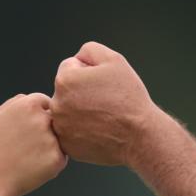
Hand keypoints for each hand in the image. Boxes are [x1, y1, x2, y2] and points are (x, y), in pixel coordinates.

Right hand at [0, 93, 67, 195]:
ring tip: (29, 155)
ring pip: (60, 138)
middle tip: (30, 143)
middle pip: (55, 119)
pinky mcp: (57, 158)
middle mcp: (43, 119)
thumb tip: (37, 100)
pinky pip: (61, 156)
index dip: (39, 114)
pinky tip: (34, 165)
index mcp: (29, 105)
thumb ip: (18, 102)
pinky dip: (51, 160)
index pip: (47, 102)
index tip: (31, 127)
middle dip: (47, 129)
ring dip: (50, 144)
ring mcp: (52, 139)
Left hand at [50, 41, 159, 166]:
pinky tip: (99, 130)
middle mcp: (56, 104)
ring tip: (103, 116)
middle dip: (81, 92)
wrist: (139, 135)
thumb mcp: (113, 59)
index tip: (103, 84)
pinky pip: (71, 131)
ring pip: (67, 111)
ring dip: (80, 111)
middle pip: (66, 90)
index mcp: (64, 80)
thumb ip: (89, 50)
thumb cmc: (128, 97)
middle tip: (104, 101)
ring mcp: (60, 127)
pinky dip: (81, 130)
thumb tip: (77, 59)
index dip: (89, 72)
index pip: (70, 67)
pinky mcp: (67, 145)